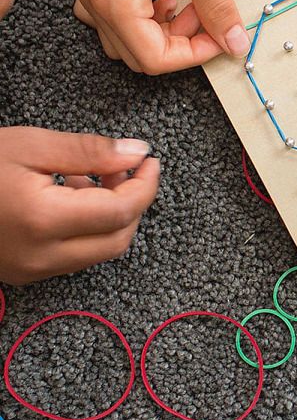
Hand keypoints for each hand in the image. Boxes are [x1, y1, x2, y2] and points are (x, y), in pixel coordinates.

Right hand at [0, 128, 159, 285]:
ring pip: (100, 252)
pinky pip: (76, 256)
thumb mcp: (30, 145)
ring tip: (91, 177)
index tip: (150, 161)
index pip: (121, 211)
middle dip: (132, 203)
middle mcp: (40, 255)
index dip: (145, 185)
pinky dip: (88, 229)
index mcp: (43, 220)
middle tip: (124, 168)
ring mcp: (31, 270)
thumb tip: (137, 153)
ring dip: (112, 217)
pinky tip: (70, 198)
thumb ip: (89, 151)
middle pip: (119, 238)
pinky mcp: (24, 273)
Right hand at [74, 0, 249, 73]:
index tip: (220, 37)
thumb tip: (235, 42)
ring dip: (166, 34)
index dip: (194, 54)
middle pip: (142, 56)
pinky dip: (148, 20)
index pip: (155, 60)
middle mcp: (96, 3)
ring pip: (131, 41)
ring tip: (189, 5)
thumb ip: (217, 9)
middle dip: (181, 44)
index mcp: (115, 3)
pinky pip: (120, 20)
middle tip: (205, 16)